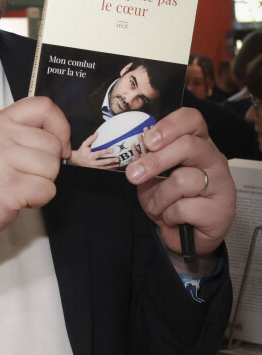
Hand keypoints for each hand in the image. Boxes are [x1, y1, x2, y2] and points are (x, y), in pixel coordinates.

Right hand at [0, 96, 70, 323]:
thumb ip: (19, 134)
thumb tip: (60, 137)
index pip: (43, 106)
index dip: (60, 127)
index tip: (58, 145)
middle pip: (53, 143)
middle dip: (48, 166)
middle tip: (23, 176)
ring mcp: (1, 159)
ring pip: (53, 167)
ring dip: (43, 183)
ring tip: (17, 187)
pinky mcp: (9, 187)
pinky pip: (48, 189)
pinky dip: (39, 200)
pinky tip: (17, 200)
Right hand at [70, 132, 119, 168]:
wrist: (76, 160)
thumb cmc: (81, 152)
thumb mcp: (84, 144)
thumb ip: (90, 139)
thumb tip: (96, 133)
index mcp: (90, 156)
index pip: (99, 153)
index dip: (106, 152)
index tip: (112, 150)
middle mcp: (92, 162)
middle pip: (103, 162)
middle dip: (111, 161)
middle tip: (117, 159)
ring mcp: (94, 167)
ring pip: (104, 167)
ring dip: (112, 166)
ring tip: (118, 164)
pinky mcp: (95, 169)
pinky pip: (103, 170)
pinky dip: (109, 169)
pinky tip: (114, 168)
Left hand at [125, 107, 235, 256]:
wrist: (182, 234)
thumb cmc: (168, 198)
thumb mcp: (151, 174)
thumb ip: (146, 158)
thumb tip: (131, 149)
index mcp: (197, 142)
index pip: (192, 119)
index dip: (169, 126)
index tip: (147, 141)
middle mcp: (213, 158)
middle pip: (188, 145)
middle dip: (155, 161)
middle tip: (134, 174)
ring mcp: (222, 182)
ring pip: (183, 179)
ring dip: (160, 197)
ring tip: (158, 206)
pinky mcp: (223, 209)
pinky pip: (185, 207)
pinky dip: (169, 214)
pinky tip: (173, 218)